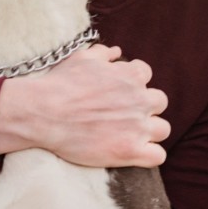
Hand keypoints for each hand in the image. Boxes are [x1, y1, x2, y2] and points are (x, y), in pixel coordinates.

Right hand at [0, 44, 169, 166]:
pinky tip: (134, 154)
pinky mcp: (130, 151)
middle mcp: (140, 100)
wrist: (44, 112)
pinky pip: (158, 156)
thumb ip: (104, 53)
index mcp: (131, 76)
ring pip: (163, 129)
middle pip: (159, 102)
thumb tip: (117, 52)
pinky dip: (150, 155)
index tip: (118, 93)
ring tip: (130, 135)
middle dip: (145, 107)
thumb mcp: (82, 58)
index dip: (133, 84)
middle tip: (124, 115)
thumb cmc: (60, 84)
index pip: (145, 75)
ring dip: (150, 131)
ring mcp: (137, 127)